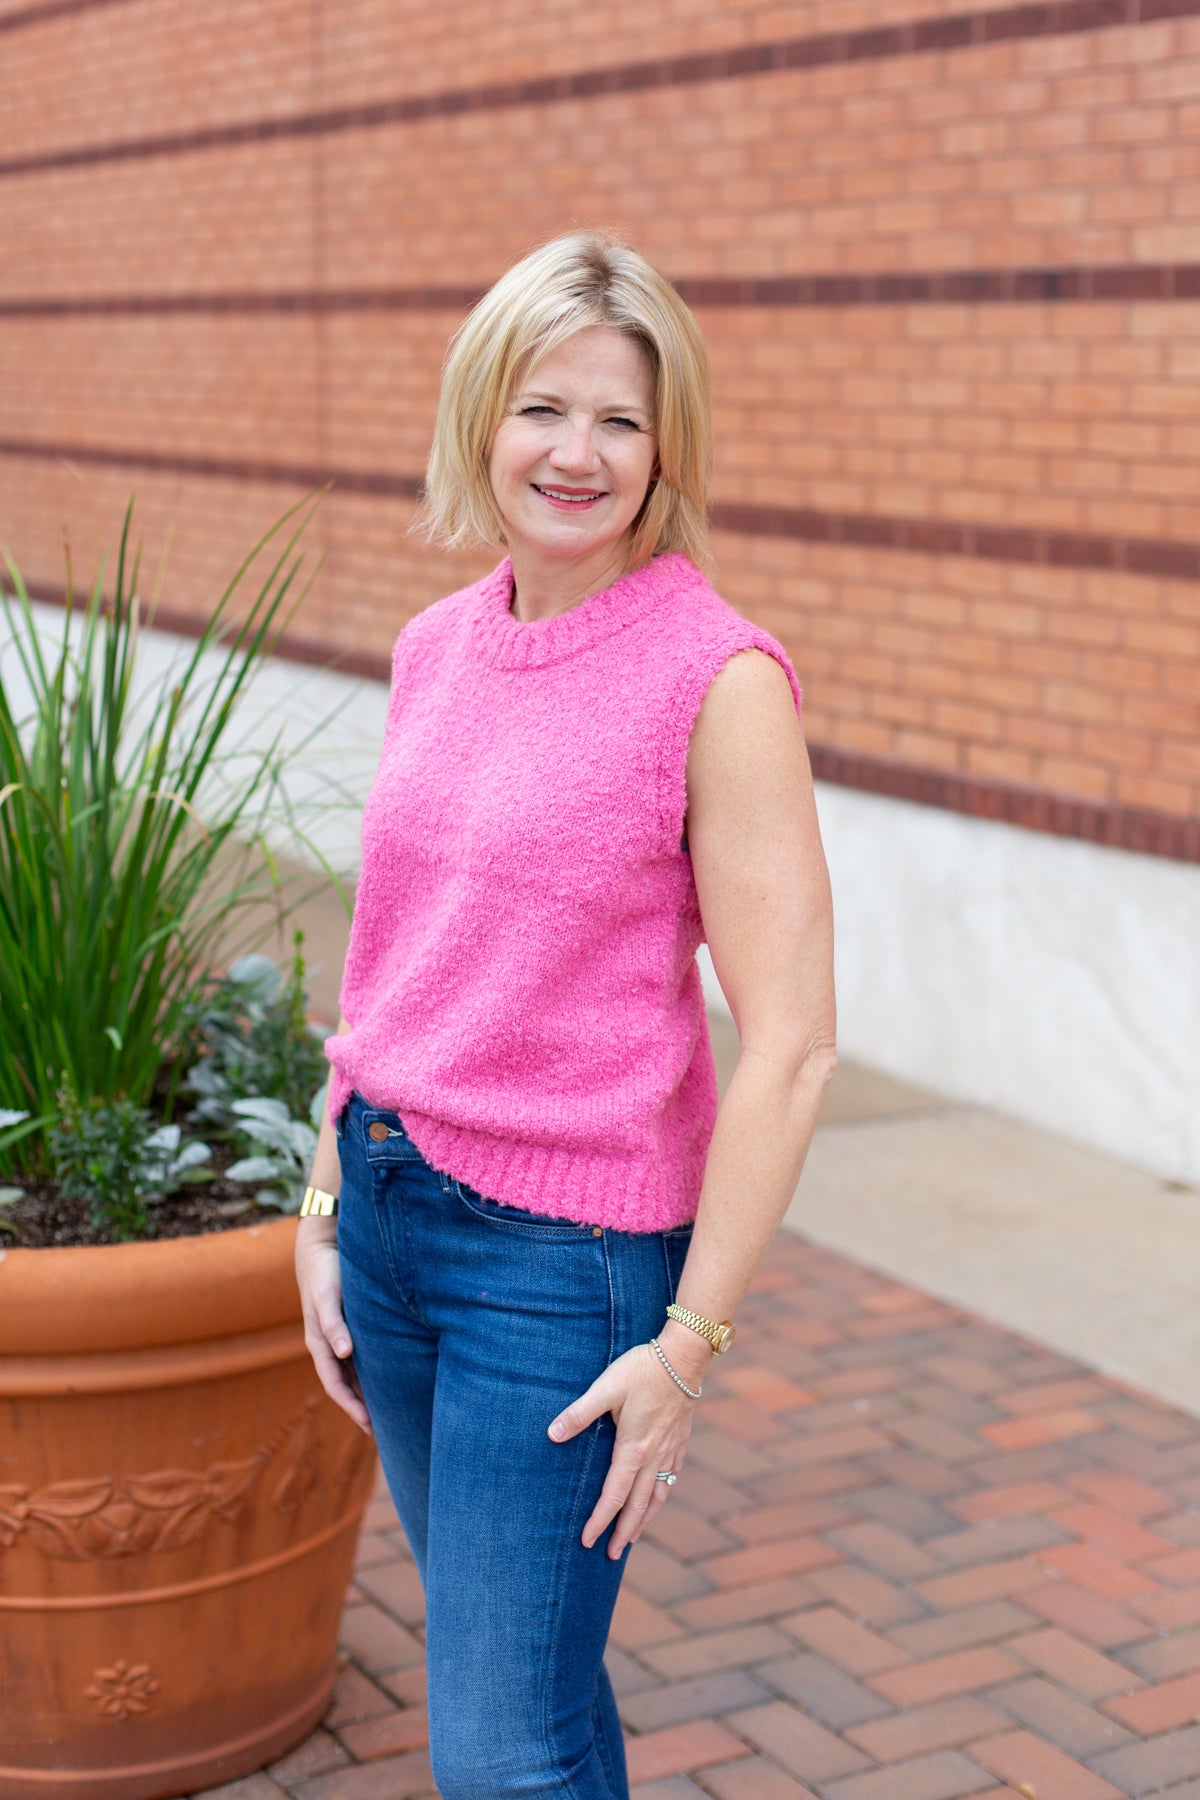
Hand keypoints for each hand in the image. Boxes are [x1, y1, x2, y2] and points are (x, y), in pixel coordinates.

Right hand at [295, 1217, 372, 1434]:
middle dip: (362, 1408)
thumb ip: (333, 1323)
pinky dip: (371, 1372)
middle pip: (345, 1385)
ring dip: (367, 1393)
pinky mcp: (349, 1325)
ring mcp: (338, 1336)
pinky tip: (389, 1377)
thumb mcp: (327, 1297)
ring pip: (353, 1374)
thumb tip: (344, 1352)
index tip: (369, 1426)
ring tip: (390, 1412)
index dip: (351, 1407)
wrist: (320, 1246)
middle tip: (386, 1431)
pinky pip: (360, 1357)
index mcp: (321, 1344)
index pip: (336, 1385)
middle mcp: (329, 1345)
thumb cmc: (325, 1272)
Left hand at [547, 1339, 702, 1557]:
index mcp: (633, 1448)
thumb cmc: (642, 1369)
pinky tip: (657, 1499)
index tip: (586, 1541)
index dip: (599, 1520)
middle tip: (610, 1555)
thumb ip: (579, 1413)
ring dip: (644, 1520)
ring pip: (658, 1496)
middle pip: (638, 1505)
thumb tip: (552, 1434)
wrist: (683, 1357)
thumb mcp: (606, 1387)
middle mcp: (654, 1456)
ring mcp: (670, 1450)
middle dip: (623, 1532)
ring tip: (634, 1538)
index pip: (613, 1495)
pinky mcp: (680, 1440)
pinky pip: (671, 1478)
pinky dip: (662, 1496)